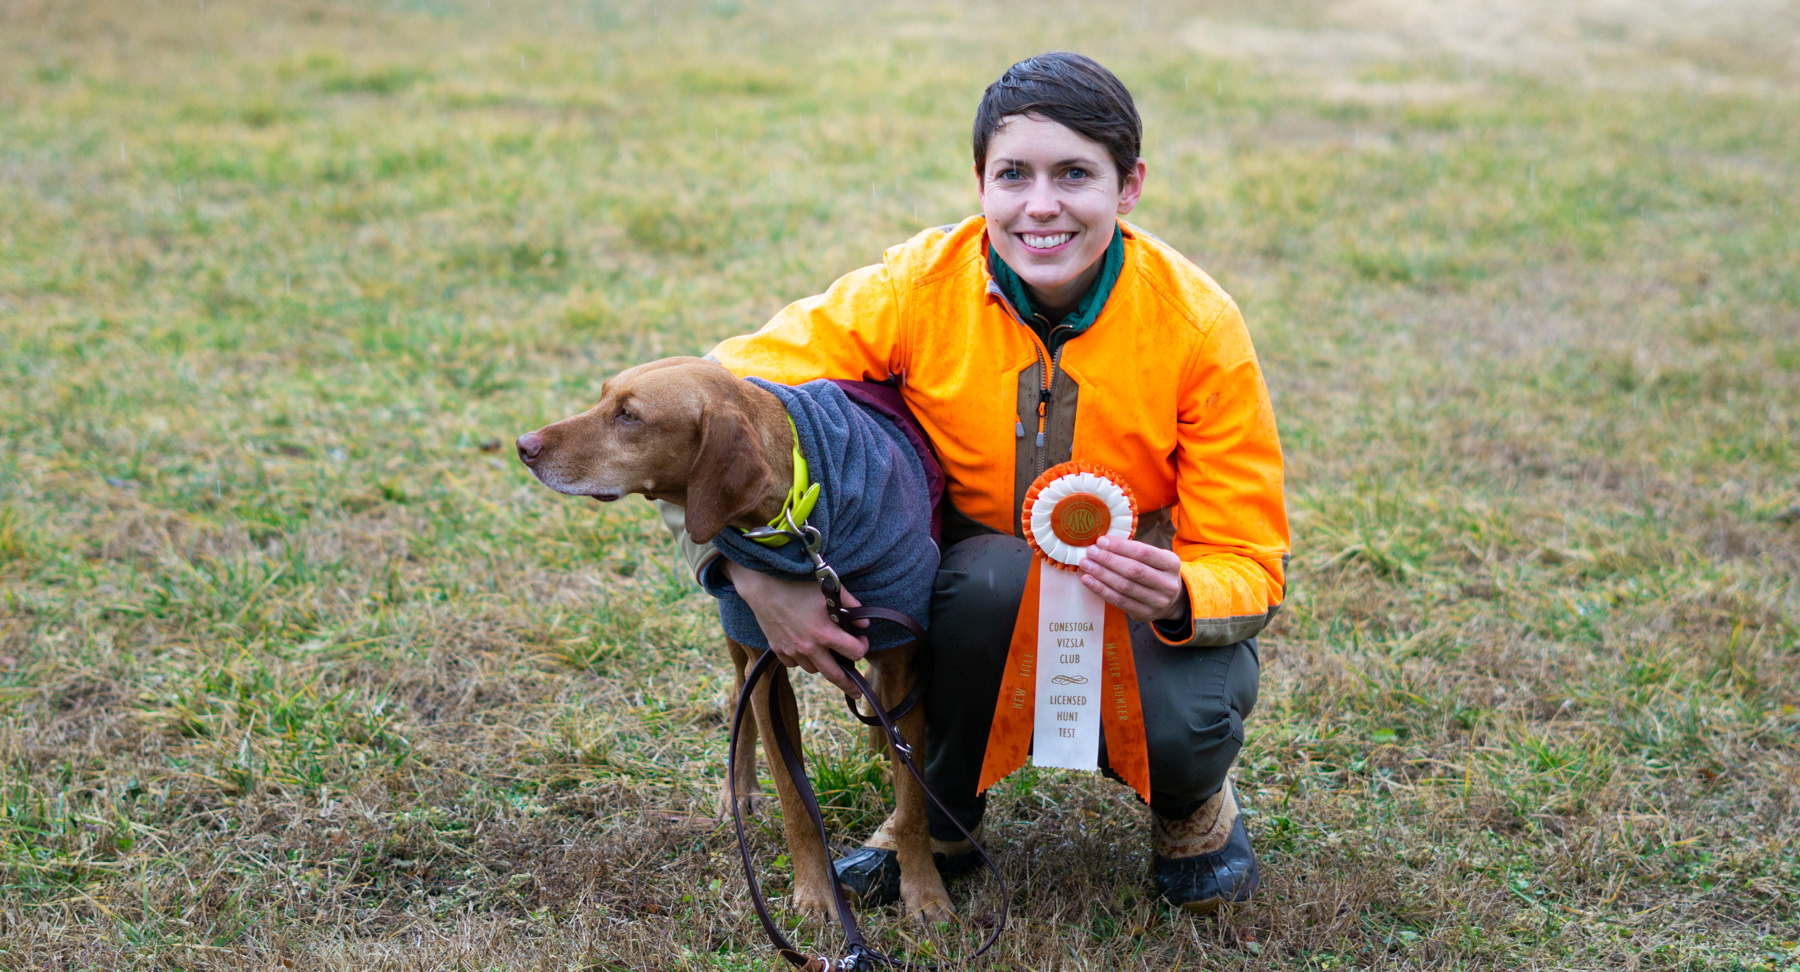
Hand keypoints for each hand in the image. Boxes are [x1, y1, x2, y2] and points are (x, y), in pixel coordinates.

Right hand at [723, 560, 869, 697]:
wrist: (763, 587)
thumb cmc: (797, 585)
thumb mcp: (828, 590)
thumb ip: (849, 604)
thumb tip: (864, 622)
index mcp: (825, 633)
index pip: (854, 653)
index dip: (863, 647)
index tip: (861, 640)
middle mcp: (810, 648)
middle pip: (834, 675)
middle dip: (848, 685)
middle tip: (856, 692)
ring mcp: (792, 651)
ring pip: (813, 670)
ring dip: (823, 666)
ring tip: (828, 657)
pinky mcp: (778, 650)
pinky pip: (794, 665)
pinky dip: (802, 661)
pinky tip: (805, 651)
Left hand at [1077, 536, 1186, 622]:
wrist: (1171, 601)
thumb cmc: (1156, 572)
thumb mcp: (1155, 558)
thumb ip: (1134, 551)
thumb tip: (1103, 543)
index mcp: (1171, 563)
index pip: (1143, 552)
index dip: (1120, 547)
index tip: (1101, 541)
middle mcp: (1167, 584)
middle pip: (1133, 570)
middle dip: (1108, 560)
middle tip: (1090, 552)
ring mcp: (1157, 601)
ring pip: (1124, 586)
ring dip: (1101, 574)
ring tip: (1086, 564)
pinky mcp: (1144, 614)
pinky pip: (1119, 601)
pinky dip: (1101, 589)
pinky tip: (1088, 580)